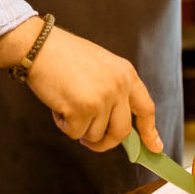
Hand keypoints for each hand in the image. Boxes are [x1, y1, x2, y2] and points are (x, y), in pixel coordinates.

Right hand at [26, 27, 161, 153]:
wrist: (39, 46)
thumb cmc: (65, 55)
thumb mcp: (101, 66)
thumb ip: (114, 91)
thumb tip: (118, 128)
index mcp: (126, 73)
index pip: (146, 108)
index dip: (150, 131)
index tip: (154, 147)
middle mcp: (118, 86)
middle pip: (121, 132)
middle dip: (105, 142)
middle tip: (89, 142)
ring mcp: (102, 98)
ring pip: (95, 135)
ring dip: (78, 127)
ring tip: (66, 104)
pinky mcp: (82, 109)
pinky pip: (75, 133)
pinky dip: (64, 125)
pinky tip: (58, 105)